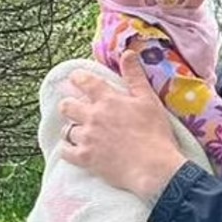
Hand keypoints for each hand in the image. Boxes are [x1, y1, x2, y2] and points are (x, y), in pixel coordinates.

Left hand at [59, 50, 186, 198]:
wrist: (154, 168)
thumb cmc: (155, 133)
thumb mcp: (149, 100)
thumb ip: (135, 76)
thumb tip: (128, 52)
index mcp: (108, 99)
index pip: (85, 81)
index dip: (78, 79)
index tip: (76, 79)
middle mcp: (93, 116)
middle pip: (67, 106)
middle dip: (69, 105)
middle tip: (76, 109)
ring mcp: (87, 138)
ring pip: (67, 129)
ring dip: (72, 129)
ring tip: (80, 132)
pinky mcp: (85, 159)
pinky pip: (65, 151)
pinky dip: (68, 150)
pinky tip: (74, 150)